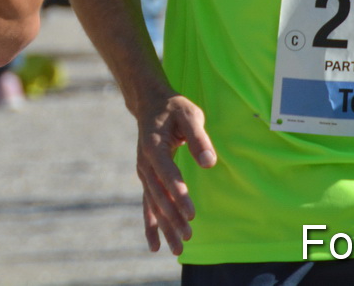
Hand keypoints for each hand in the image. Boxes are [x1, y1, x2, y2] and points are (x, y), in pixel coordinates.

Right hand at [136, 93, 216, 254]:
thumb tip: (209, 163)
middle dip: (173, 217)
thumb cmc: (174, 108)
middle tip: (189, 236)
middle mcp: (145, 162)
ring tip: (178, 249)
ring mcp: (144, 172)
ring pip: (154, 204)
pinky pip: (148, 205)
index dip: (178, 193)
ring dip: (165, 226)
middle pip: (158, 195)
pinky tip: (155, 245)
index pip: (167, 173)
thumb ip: (199, 137)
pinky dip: (151, 225)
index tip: (190, 212)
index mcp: (154, 146)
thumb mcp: (189, 114)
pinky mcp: (147, 178)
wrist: (150, 103)